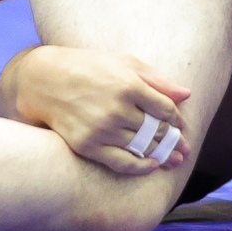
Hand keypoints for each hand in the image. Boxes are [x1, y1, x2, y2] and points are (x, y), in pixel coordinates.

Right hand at [8, 46, 191, 175]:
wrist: (44, 80)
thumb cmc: (88, 67)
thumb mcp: (124, 63)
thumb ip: (157, 80)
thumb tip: (186, 95)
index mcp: (129, 84)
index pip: (165, 109)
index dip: (176, 119)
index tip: (179, 123)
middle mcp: (117, 108)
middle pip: (157, 131)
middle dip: (174, 141)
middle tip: (184, 149)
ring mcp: (102, 129)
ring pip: (143, 148)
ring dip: (162, 155)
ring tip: (173, 160)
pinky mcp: (87, 145)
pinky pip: (122, 163)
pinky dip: (140, 167)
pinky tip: (151, 165)